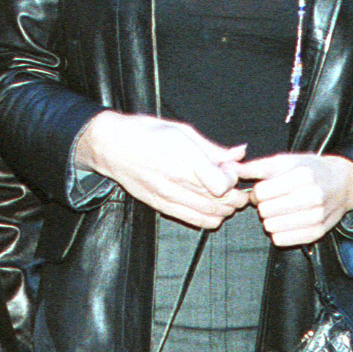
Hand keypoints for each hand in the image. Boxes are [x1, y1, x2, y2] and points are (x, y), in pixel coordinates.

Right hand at [75, 112, 249, 228]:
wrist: (113, 147)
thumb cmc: (146, 133)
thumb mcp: (183, 131)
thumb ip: (213, 148)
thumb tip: (239, 152)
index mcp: (185, 158)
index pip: (222, 185)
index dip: (233, 179)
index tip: (230, 169)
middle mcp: (177, 181)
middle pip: (220, 201)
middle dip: (235, 196)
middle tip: (238, 188)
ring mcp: (169, 196)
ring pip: (210, 214)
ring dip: (225, 209)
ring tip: (228, 199)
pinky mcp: (161, 206)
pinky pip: (194, 221)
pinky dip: (210, 219)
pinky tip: (213, 210)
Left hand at [240, 152, 352, 245]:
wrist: (343, 183)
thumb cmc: (310, 170)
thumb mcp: (286, 161)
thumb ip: (257, 167)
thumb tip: (231, 169)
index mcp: (303, 176)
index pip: (262, 192)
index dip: (257, 192)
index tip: (264, 190)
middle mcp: (312, 197)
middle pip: (265, 211)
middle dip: (264, 206)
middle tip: (272, 201)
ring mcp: (316, 217)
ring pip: (271, 227)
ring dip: (270, 219)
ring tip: (280, 210)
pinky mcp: (317, 233)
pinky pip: (281, 240)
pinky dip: (278, 232)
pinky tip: (286, 221)